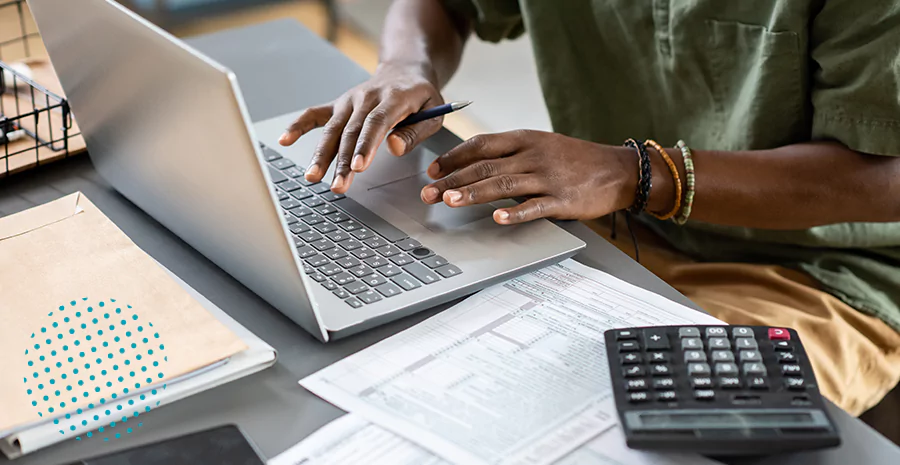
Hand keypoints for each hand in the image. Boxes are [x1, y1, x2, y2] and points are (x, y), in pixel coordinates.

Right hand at [278, 62, 444, 193]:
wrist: (405, 70)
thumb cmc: (421, 96)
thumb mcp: (434, 112)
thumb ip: (416, 131)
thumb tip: (394, 148)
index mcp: (393, 97)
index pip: (376, 123)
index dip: (365, 145)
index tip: (358, 167)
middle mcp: (366, 97)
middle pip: (351, 132)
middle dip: (342, 161)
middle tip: (337, 186)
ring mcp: (349, 100)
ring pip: (332, 129)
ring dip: (321, 154)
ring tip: (312, 177)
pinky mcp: (338, 104)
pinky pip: (315, 114)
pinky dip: (298, 125)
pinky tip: (285, 140)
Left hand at [420, 130, 643, 223]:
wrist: (618, 169)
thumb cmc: (575, 160)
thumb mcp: (542, 145)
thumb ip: (510, 154)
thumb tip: (472, 166)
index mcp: (525, 139)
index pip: (481, 144)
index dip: (454, 157)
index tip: (433, 170)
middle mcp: (533, 155)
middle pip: (485, 167)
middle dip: (453, 180)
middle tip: (428, 193)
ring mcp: (548, 177)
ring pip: (503, 185)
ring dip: (474, 193)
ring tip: (450, 201)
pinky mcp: (563, 200)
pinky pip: (534, 207)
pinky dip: (515, 213)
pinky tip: (497, 219)